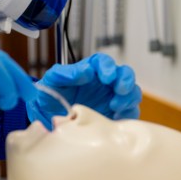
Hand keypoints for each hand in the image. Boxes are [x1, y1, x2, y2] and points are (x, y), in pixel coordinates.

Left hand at [26, 53, 140, 129]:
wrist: (49, 117)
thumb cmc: (50, 94)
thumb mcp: (51, 81)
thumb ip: (64, 73)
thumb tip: (85, 71)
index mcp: (90, 70)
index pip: (104, 62)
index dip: (108, 67)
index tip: (106, 77)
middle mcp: (104, 83)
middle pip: (125, 74)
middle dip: (125, 80)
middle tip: (119, 90)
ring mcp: (112, 98)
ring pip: (132, 93)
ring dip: (128, 98)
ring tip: (114, 106)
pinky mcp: (115, 114)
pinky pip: (130, 112)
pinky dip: (128, 114)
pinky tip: (116, 118)